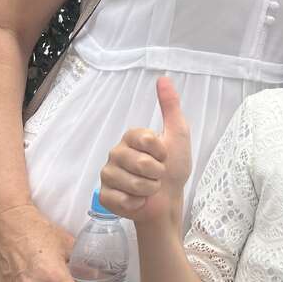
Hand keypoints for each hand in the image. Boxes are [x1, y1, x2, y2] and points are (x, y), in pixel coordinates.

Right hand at [100, 77, 191, 226]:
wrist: (168, 200)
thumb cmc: (174, 167)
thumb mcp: (177, 133)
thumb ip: (170, 106)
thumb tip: (163, 78)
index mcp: (131, 137)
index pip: (146, 139)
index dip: (161, 151)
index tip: (165, 155)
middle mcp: (115, 152)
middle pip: (140, 163)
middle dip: (157, 173)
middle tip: (158, 175)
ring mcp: (108, 175)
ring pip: (132, 183)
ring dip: (149, 190)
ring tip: (149, 188)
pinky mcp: (104, 196)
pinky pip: (121, 199)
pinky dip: (136, 203)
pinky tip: (137, 201)